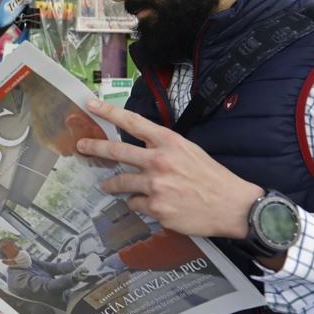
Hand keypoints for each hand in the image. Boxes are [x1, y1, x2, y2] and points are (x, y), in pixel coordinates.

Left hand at [76, 100, 262, 239]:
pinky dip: (139, 203)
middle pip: (117, 151)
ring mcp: (155, 186)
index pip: (133, 122)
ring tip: (107, 185)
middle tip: (81, 147)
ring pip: (120, 182)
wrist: (232, 205)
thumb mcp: (189, 151)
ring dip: (112, 184)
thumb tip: (141, 150)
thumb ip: (163, 148)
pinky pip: (135, 204)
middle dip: (94, 148)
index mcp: (169, 142)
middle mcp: (158, 161)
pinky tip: (152, 204)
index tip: (90, 105)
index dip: (109, 112)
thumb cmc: (212, 177)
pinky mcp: (156, 208)